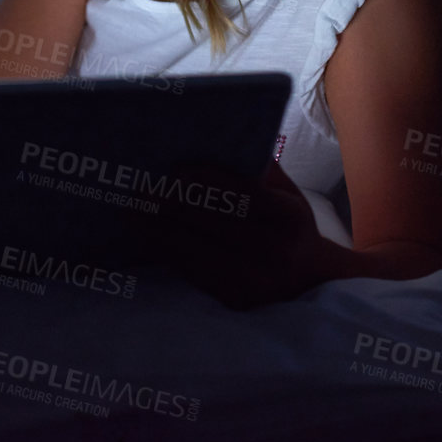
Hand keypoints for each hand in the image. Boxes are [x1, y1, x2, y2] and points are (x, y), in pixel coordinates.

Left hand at [132, 158, 329, 308]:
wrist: (308, 279)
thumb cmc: (288, 224)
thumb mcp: (286, 193)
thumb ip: (258, 170)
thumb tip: (217, 142)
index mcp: (290, 216)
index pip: (244, 195)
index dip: (208, 182)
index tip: (175, 171)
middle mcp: (276, 250)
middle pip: (215, 223)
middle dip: (174, 205)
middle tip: (141, 190)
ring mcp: (256, 280)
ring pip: (198, 250)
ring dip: (160, 230)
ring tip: (133, 213)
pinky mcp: (236, 299)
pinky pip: (195, 272)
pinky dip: (169, 253)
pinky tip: (149, 238)